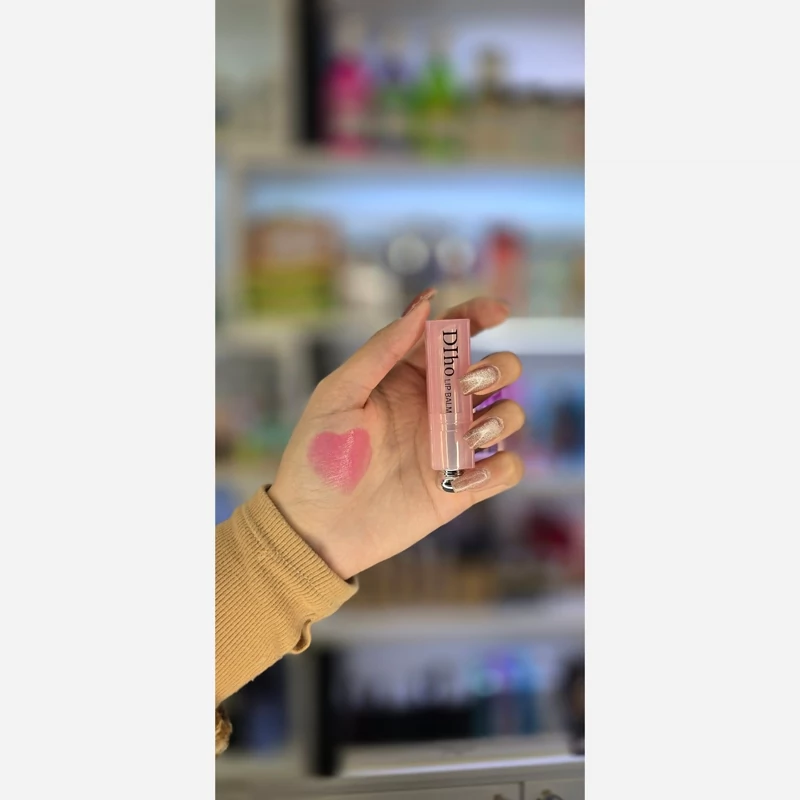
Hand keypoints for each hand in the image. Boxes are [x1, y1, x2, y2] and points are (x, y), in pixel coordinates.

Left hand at [268, 292, 525, 579]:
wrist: (315, 528)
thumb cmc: (318, 457)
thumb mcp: (338, 395)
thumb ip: (381, 350)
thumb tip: (424, 306)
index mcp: (407, 378)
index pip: (454, 336)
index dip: (479, 316)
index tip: (500, 312)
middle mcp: (436, 407)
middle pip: (494, 371)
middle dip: (496, 368)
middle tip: (464, 388)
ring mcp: (451, 447)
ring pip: (509, 414)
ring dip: (503, 416)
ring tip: (466, 436)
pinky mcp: (461, 488)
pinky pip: (507, 468)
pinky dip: (500, 467)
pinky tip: (463, 478)